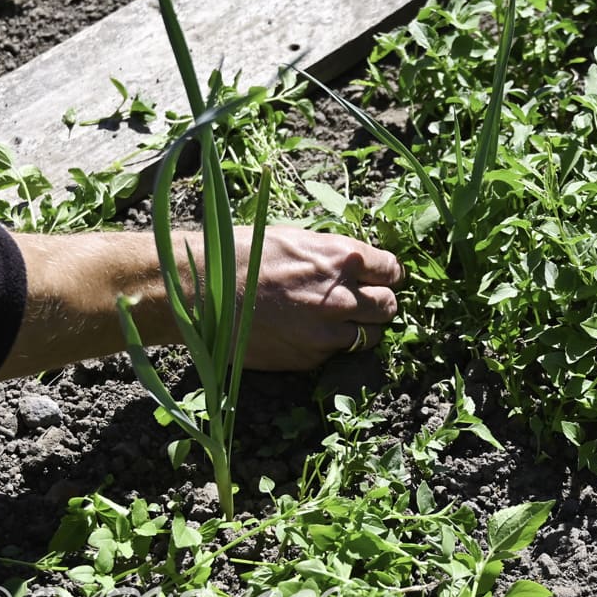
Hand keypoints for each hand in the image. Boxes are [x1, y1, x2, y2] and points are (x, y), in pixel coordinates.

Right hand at [233, 226, 402, 370]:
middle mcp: (343, 296)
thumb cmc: (243, 255)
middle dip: (381, 302)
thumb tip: (357, 263)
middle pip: (389, 306)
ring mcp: (328, 331)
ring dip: (363, 327)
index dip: (387, 274)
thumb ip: (333, 253)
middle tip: (367, 300)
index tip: (381, 277)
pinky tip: (310, 332)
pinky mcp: (311, 357)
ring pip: (371, 336)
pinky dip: (332, 344)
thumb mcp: (296, 238)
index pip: (392, 270)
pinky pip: (337, 352)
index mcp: (342, 258)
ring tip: (342, 320)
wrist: (204, 293)